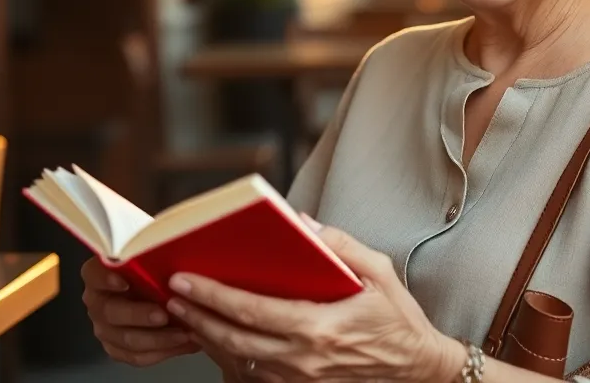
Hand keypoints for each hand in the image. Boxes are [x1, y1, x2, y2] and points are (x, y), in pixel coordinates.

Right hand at [81, 257, 200, 366]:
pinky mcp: (117, 348)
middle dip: (138, 315)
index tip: (124, 281)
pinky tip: (183, 343)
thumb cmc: (158, 269)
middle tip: (163, 314)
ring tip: (183, 332)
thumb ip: (154, 248)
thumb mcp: (154, 254)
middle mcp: (97, 301)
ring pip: (125, 338)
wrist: (165, 295)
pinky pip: (135, 356)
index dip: (106, 278)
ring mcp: (105, 327)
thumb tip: (169, 232)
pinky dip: (161, 352)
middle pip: (110, 311)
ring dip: (156, 338)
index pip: (93, 274)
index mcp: (99, 274)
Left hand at [165, 214, 464, 381]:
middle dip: (198, 315)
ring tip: (183, 312)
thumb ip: (341, 245)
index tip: (185, 279)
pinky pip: (254, 375)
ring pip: (238, 360)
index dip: (213, 296)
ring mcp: (301, 378)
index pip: (253, 311)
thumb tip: (302, 223)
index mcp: (321, 326)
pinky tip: (215, 336)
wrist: (418, 368)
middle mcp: (305, 357)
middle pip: (235, 339)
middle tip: (171, 293)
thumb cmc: (400, 318)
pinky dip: (229, 355)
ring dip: (207, 336)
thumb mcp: (380, 272)